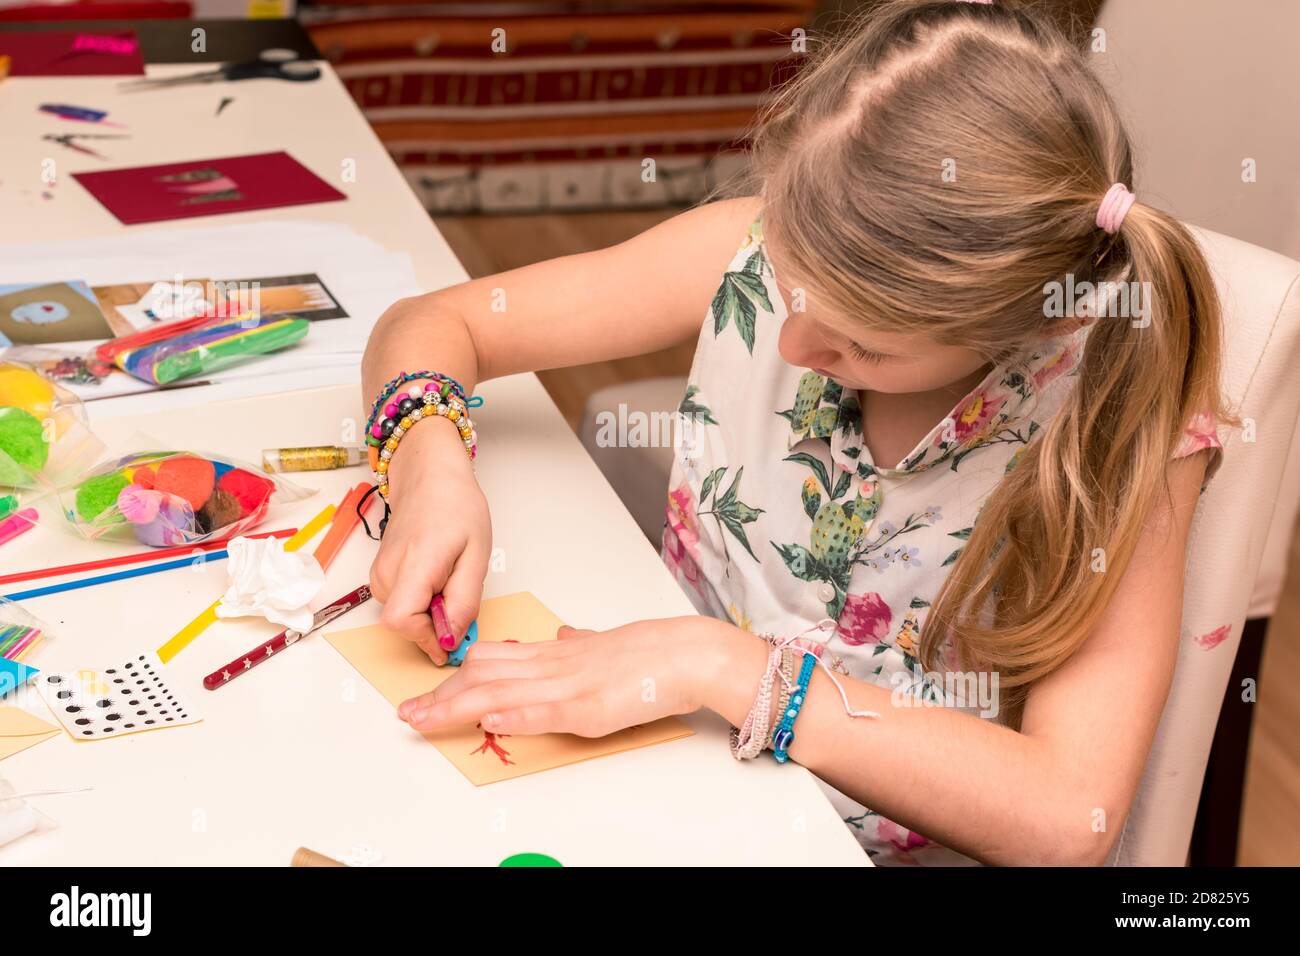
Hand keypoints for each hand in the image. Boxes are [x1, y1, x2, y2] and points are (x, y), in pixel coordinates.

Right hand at [368, 418, 490, 664]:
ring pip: (406, 615)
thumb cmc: (455, 506)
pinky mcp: (381, 575)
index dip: (428, 639)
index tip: (453, 640)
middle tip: (462, 595)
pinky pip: (403, 603)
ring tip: (452, 576)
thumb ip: (464, 600)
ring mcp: (380, 574)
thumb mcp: (476, 554)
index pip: (403, 622)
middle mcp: (387, 573)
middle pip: (406, 624)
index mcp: (413, 564)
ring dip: (431, 610)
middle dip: (436, 624)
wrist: (429, 475)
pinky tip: (439, 575)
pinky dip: (423, 600)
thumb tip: (452, 637)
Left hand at [397, 617, 724, 736]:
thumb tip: (564, 635)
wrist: (685, 652)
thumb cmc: (650, 652)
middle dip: (440, 697)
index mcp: (556, 652)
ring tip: (423, 720)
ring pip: (502, 692)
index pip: (492, 660)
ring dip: (457, 708)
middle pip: (484, 676)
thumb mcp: (605, 643)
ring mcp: (569, 685)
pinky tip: (488, 721)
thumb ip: (579, 643)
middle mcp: (554, 665)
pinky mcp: (589, 706)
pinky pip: (544, 710)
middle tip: (406, 713)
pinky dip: (513, 716)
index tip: (425, 693)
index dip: (454, 677)